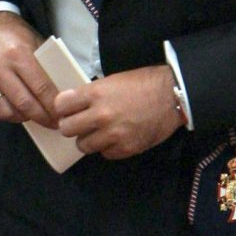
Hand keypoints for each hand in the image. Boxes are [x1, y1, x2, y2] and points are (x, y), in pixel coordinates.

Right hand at [0, 12, 57, 126]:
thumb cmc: (15, 36)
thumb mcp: (35, 44)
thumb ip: (45, 68)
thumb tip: (60, 95)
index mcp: (18, 53)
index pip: (41, 87)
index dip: (53, 106)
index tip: (62, 115)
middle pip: (25, 103)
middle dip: (42, 117)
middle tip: (53, 124)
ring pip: (7, 111)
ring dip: (25, 118)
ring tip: (35, 118)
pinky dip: (8, 115)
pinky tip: (18, 113)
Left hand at [55, 66, 182, 160]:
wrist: (173, 96)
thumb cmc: (144, 83)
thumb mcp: (113, 80)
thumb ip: (92, 94)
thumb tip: (75, 105)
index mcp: (96, 93)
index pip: (61, 106)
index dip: (63, 108)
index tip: (68, 109)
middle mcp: (101, 115)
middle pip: (66, 129)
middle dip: (72, 126)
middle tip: (81, 123)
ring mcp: (113, 134)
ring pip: (83, 145)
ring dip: (89, 139)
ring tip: (100, 132)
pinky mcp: (125, 149)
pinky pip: (104, 154)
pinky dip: (108, 148)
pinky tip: (116, 138)